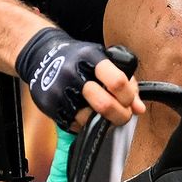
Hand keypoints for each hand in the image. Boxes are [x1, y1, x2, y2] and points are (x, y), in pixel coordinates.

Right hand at [16, 26, 144, 130]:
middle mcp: (73, 73)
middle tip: (123, 114)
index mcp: (91, 57)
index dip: (128, 96)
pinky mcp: (50, 105)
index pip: (117, 82)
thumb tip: (139, 108)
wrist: (42, 56)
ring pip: (90, 119)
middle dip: (121, 115)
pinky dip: (85, 123)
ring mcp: (60, 90)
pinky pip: (75, 125)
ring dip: (102, 121)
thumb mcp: (103, 60)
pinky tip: (85, 112)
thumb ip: (126, 82)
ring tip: (103, 112)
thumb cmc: (79, 59)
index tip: (130, 100)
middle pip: (104, 105)